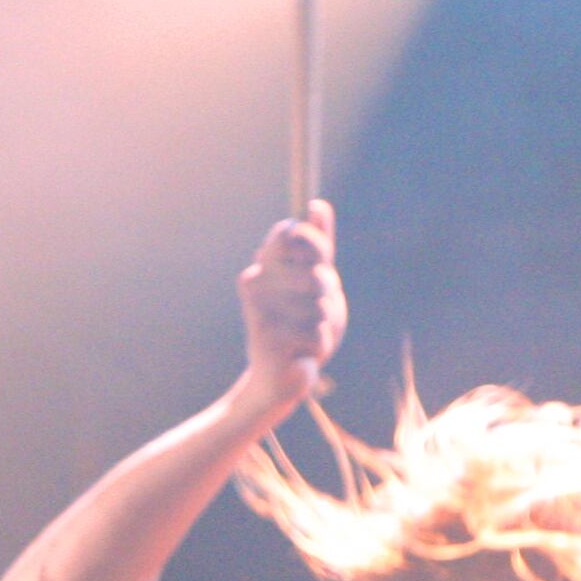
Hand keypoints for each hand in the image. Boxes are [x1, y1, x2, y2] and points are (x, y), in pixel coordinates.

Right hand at [237, 201, 345, 406]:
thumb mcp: (315, 280)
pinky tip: (300, 352)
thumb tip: (317, 206)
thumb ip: (317, 246)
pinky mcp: (265, 338)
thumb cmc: (300, 323)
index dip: (316, 249)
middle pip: (317, 274)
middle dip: (326, 297)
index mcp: (265, 262)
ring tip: (303, 334)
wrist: (281, 375)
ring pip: (319, 307)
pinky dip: (317, 345)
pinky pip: (317, 334)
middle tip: (310, 312)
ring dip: (322, 325)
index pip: (292, 233)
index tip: (319, 266)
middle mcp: (254, 280)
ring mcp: (258, 309)